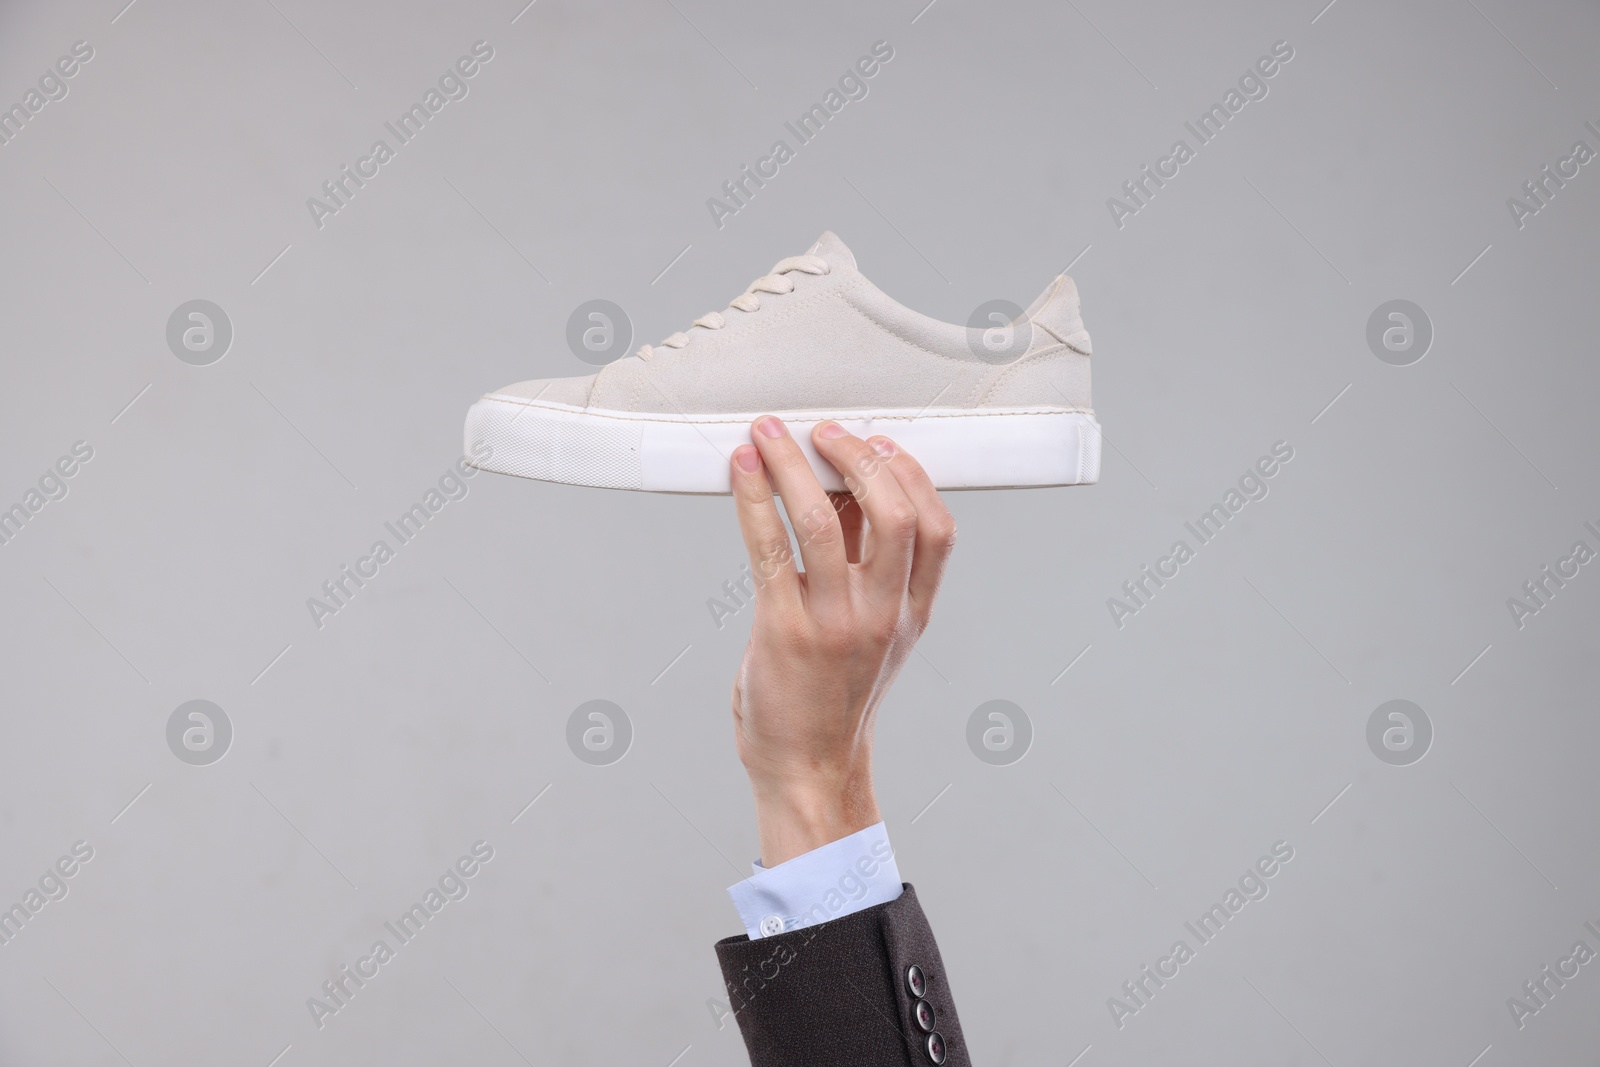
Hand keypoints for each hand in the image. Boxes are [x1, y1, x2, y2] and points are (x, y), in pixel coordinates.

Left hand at [728, 416, 956, 866]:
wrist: (808, 769)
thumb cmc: (833, 695)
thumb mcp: (873, 632)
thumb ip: (864, 567)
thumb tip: (842, 490)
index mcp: (913, 613)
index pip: (938, 529)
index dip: (911, 474)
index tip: (879, 442)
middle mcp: (882, 615)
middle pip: (894, 514)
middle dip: (858, 458)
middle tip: (823, 431)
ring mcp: (835, 623)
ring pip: (825, 520)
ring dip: (793, 466)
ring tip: (769, 434)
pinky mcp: (784, 631)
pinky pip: (770, 547)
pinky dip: (754, 499)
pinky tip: (742, 470)